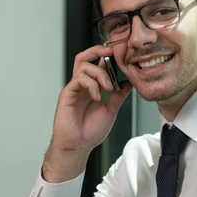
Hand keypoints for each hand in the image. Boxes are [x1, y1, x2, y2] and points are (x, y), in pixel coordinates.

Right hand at [43, 45, 132, 181]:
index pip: (97, 64)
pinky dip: (91, 85)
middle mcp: (81, 85)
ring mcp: (73, 88)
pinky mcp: (66, 94)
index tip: (121, 53)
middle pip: (84, 57)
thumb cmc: (90, 131)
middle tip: (112, 51)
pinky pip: (78, 79)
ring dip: (99, 74)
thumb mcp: (111, 110)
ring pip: (83, 66)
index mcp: (91, 87)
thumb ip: (119, 96)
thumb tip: (130, 83)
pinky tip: (97, 97)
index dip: (107, 56)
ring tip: (108, 88)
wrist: (79, 146)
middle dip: (98, 50)